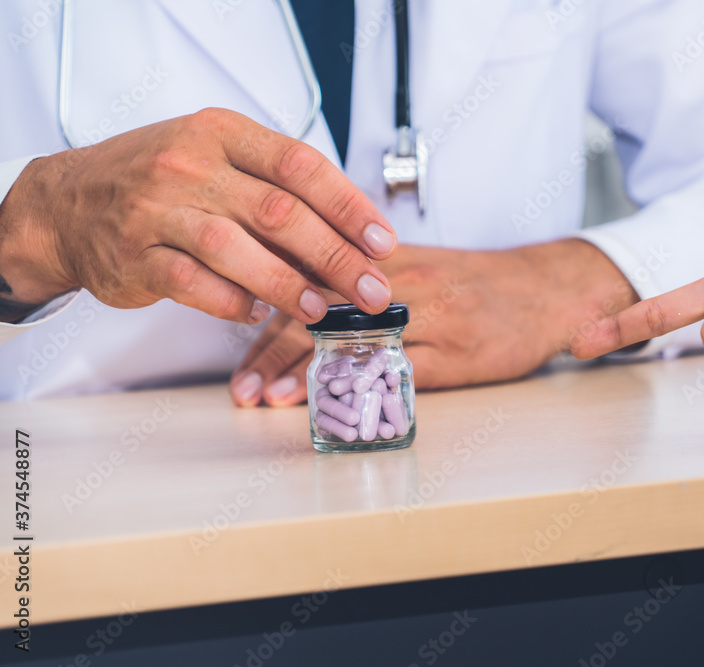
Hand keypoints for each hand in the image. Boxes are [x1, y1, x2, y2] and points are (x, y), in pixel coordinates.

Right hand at [0, 108, 395, 323]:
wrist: (70, 202)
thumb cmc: (160, 180)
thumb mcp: (217, 158)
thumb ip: (276, 188)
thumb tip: (350, 237)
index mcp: (222, 135)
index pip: (301, 166)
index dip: (349, 206)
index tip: (382, 241)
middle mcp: (190, 165)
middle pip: (279, 212)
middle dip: (336, 256)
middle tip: (372, 290)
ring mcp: (158, 210)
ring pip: (235, 248)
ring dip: (287, 284)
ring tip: (321, 309)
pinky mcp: (135, 256)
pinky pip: (192, 283)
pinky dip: (231, 301)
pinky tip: (256, 312)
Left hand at [229, 239, 638, 401]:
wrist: (546, 289)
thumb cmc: (476, 281)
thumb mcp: (418, 263)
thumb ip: (363, 277)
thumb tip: (300, 293)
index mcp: (387, 256)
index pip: (312, 276)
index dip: (268, 309)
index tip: (236, 338)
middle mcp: (403, 281)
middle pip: (324, 310)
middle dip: (274, 349)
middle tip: (243, 387)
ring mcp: (430, 316)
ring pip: (355, 341)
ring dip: (306, 372)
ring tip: (270, 399)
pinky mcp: (456, 352)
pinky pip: (401, 372)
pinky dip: (363, 391)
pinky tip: (336, 407)